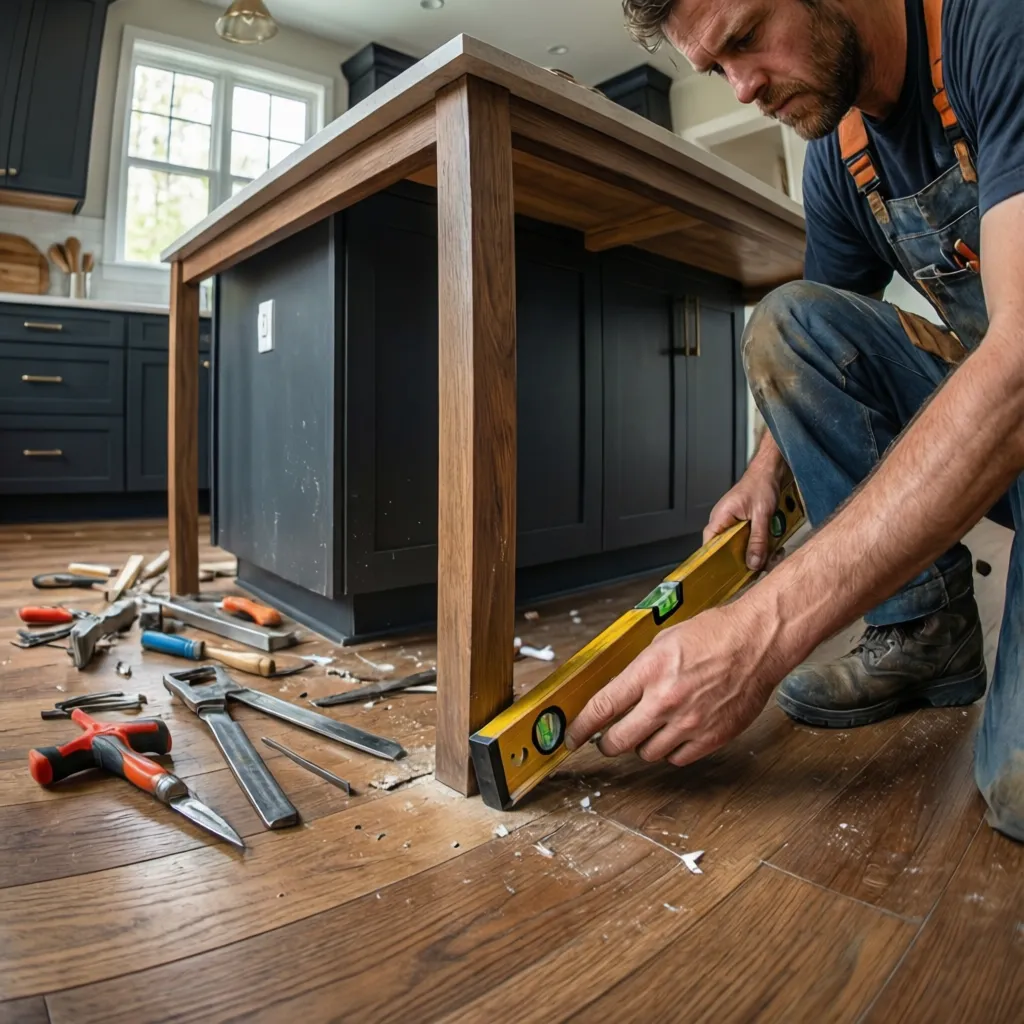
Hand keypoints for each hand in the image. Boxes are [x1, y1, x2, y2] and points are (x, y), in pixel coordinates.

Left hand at [564, 600, 778, 765]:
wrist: (757, 643)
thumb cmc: (716, 634)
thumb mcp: (664, 641)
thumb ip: (641, 670)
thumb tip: (622, 691)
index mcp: (650, 671)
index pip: (602, 707)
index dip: (582, 727)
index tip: (573, 736)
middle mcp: (665, 700)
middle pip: (619, 740)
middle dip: (607, 743)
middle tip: (607, 740)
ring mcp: (689, 723)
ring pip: (647, 754)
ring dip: (642, 745)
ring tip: (649, 730)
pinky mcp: (712, 737)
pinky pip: (678, 758)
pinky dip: (671, 750)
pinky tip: (675, 734)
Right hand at [703, 465, 780, 570]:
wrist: (770, 472)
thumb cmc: (761, 486)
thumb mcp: (762, 515)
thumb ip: (758, 540)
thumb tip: (753, 563)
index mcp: (720, 518)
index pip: (709, 544)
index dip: (714, 560)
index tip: (723, 574)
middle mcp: (723, 522)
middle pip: (724, 549)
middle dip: (738, 560)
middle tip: (752, 568)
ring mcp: (732, 523)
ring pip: (736, 546)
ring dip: (750, 552)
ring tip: (765, 557)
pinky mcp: (742, 524)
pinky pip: (745, 540)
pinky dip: (756, 545)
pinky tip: (768, 548)